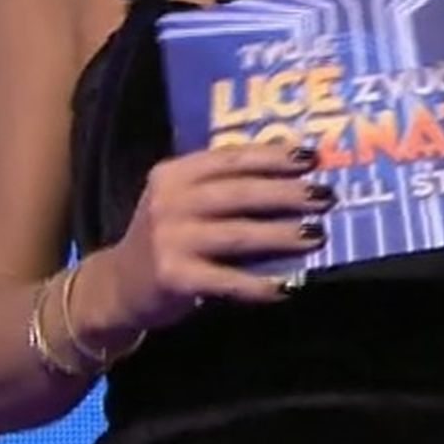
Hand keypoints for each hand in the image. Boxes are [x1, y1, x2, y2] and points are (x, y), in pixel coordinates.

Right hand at [84, 144, 335, 331]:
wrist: (118, 287)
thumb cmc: (167, 237)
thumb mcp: (182, 200)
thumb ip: (222, 186)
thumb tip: (293, 177)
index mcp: (174, 173)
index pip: (231, 158)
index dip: (274, 156)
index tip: (313, 157)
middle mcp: (169, 201)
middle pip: (239, 192)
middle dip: (287, 193)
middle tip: (325, 197)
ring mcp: (170, 239)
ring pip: (237, 234)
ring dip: (282, 235)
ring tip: (317, 235)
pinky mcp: (174, 278)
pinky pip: (226, 280)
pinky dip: (258, 284)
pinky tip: (286, 286)